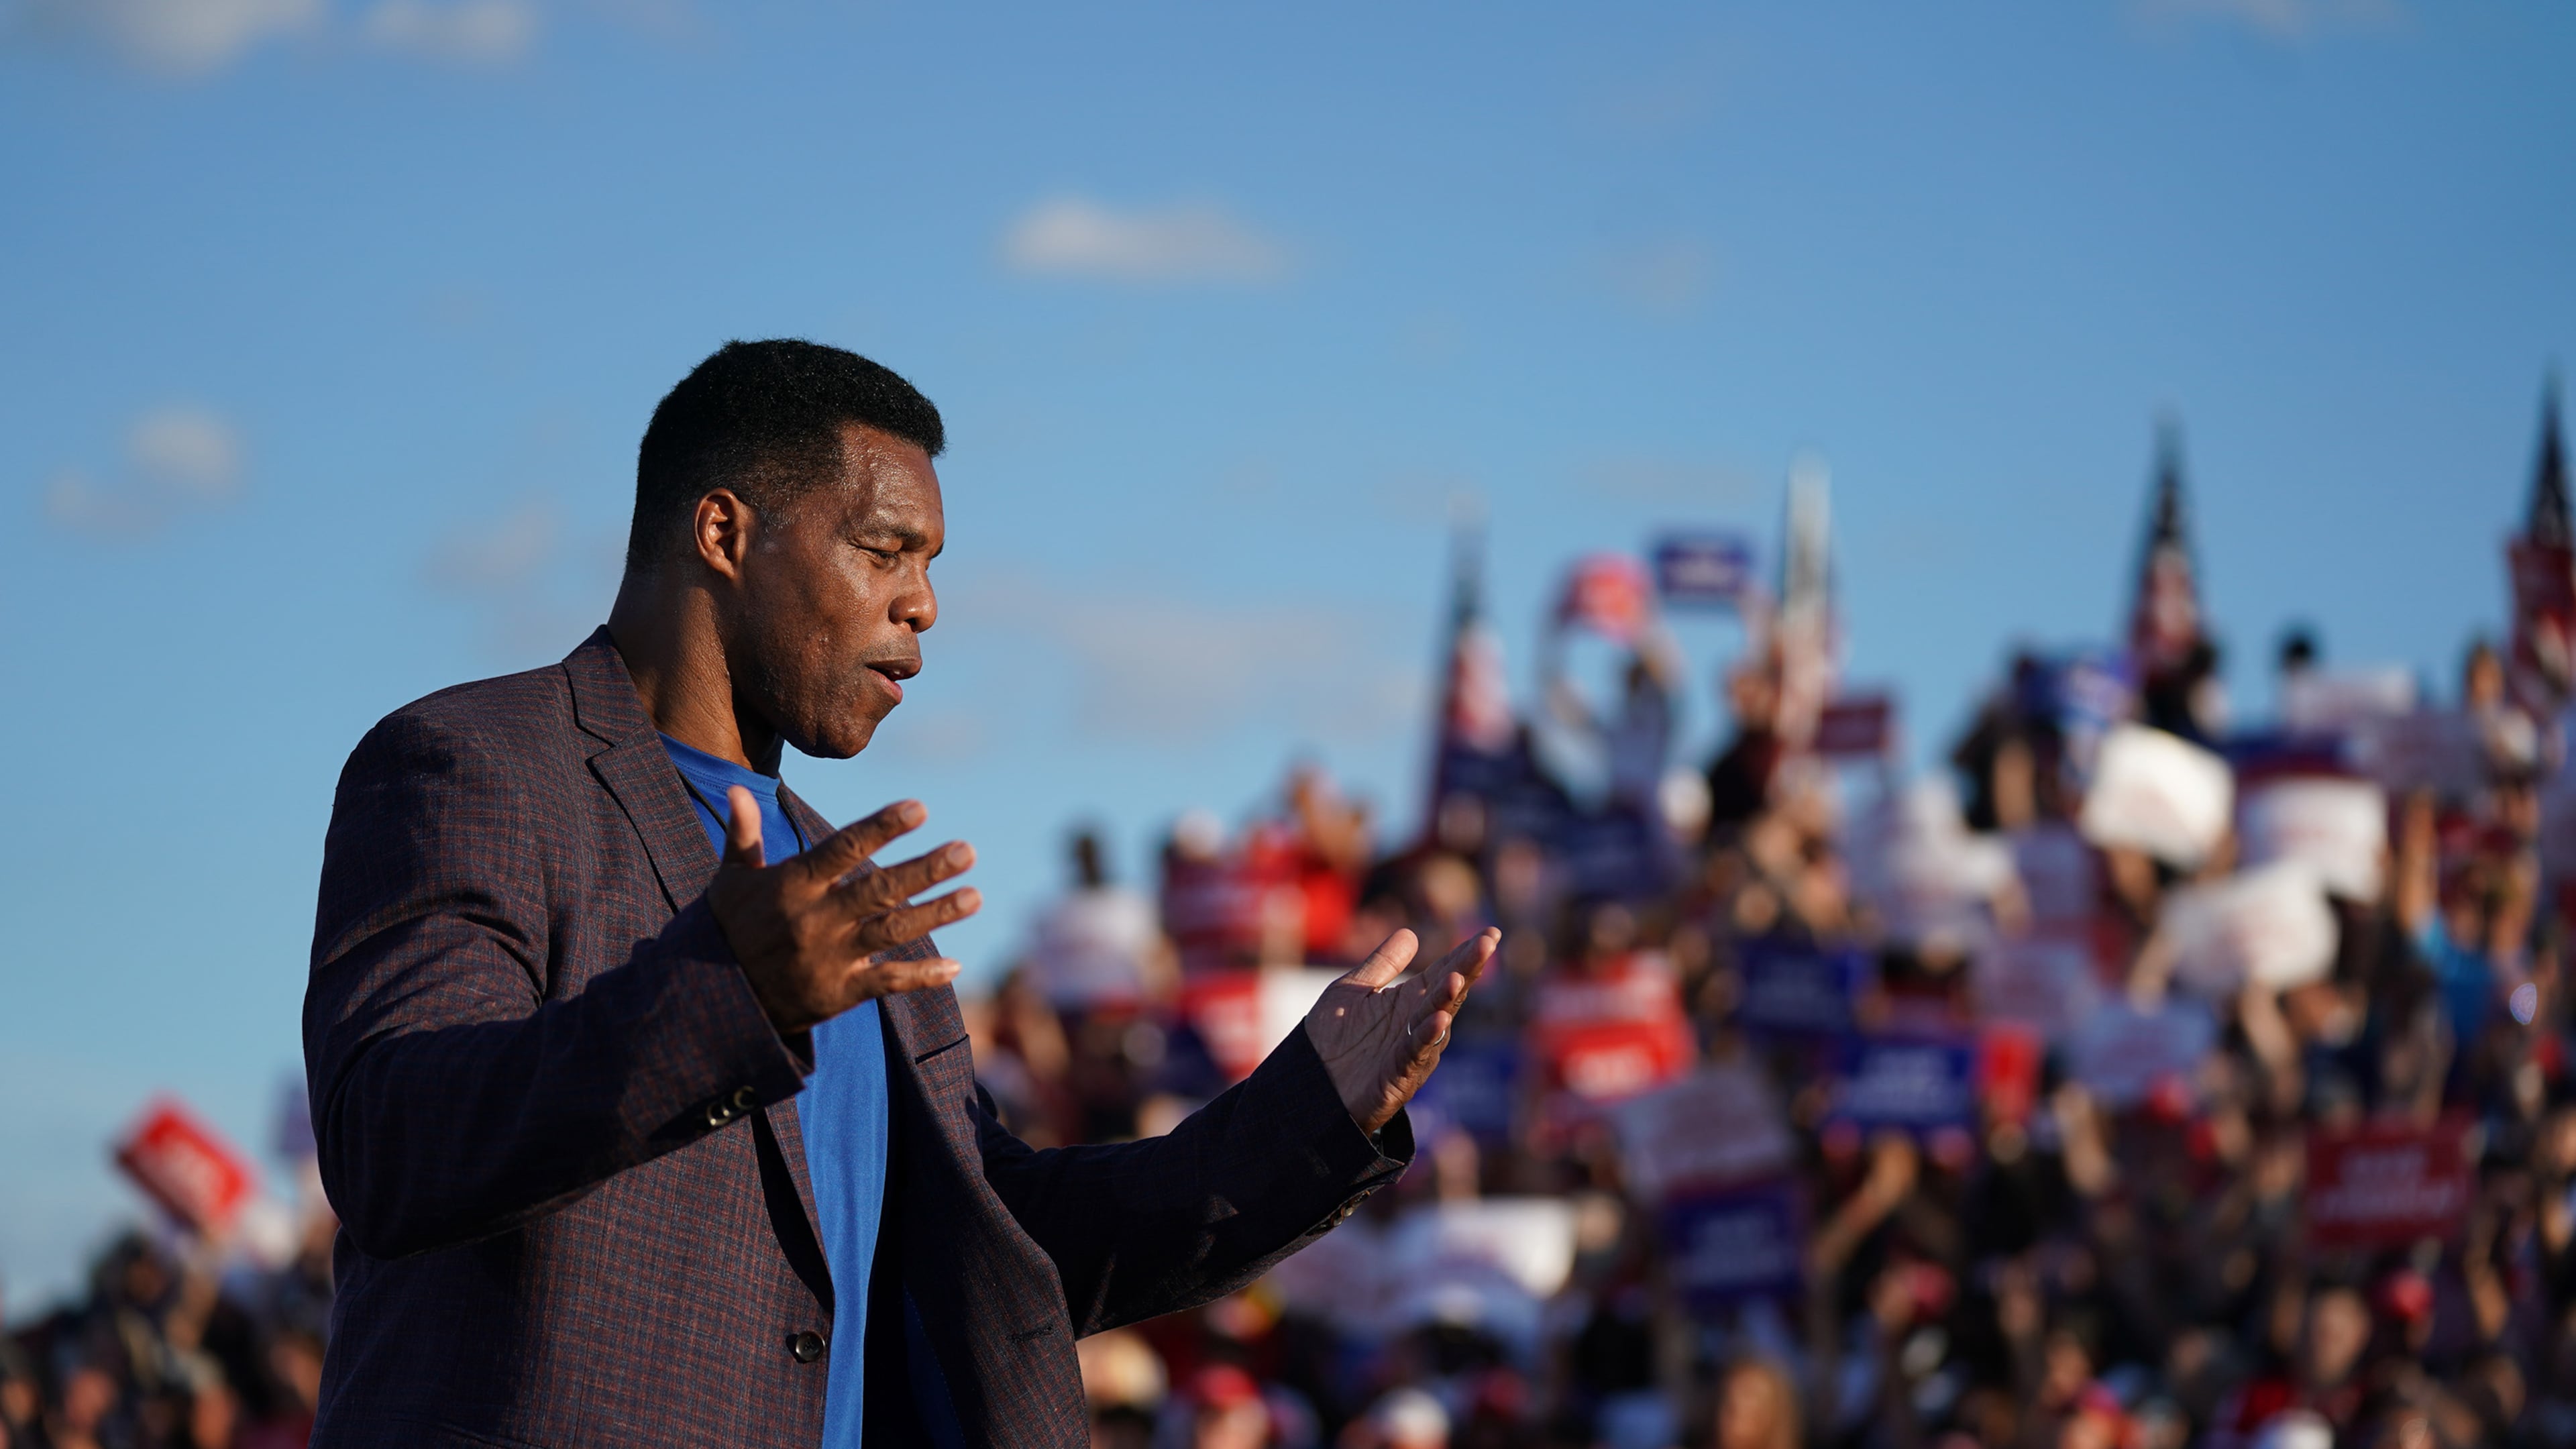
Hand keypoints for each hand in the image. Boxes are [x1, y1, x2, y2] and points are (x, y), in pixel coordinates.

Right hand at [706, 789, 980, 1033]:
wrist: (713, 999)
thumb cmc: (728, 928)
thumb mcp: (731, 880)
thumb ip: (743, 834)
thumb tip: (739, 787)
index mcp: (793, 884)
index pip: (843, 848)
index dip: (882, 828)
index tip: (920, 808)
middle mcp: (814, 919)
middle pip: (878, 890)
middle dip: (925, 870)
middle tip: (967, 851)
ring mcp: (828, 957)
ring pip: (891, 932)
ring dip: (936, 914)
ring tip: (975, 896)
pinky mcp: (837, 993)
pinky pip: (885, 983)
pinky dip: (920, 977)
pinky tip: (954, 967)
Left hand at [1304, 927, 1499, 1135]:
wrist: (1309, 1088)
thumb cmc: (1330, 1041)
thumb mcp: (1351, 991)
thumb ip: (1382, 965)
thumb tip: (1411, 933)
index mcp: (1409, 1001)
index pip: (1444, 972)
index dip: (1466, 953)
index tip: (1491, 931)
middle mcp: (1417, 1023)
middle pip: (1448, 992)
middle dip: (1468, 968)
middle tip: (1486, 943)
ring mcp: (1412, 1049)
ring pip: (1436, 1021)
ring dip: (1447, 1000)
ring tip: (1457, 977)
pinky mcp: (1398, 1075)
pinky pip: (1416, 1053)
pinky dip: (1427, 1036)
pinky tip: (1438, 1020)